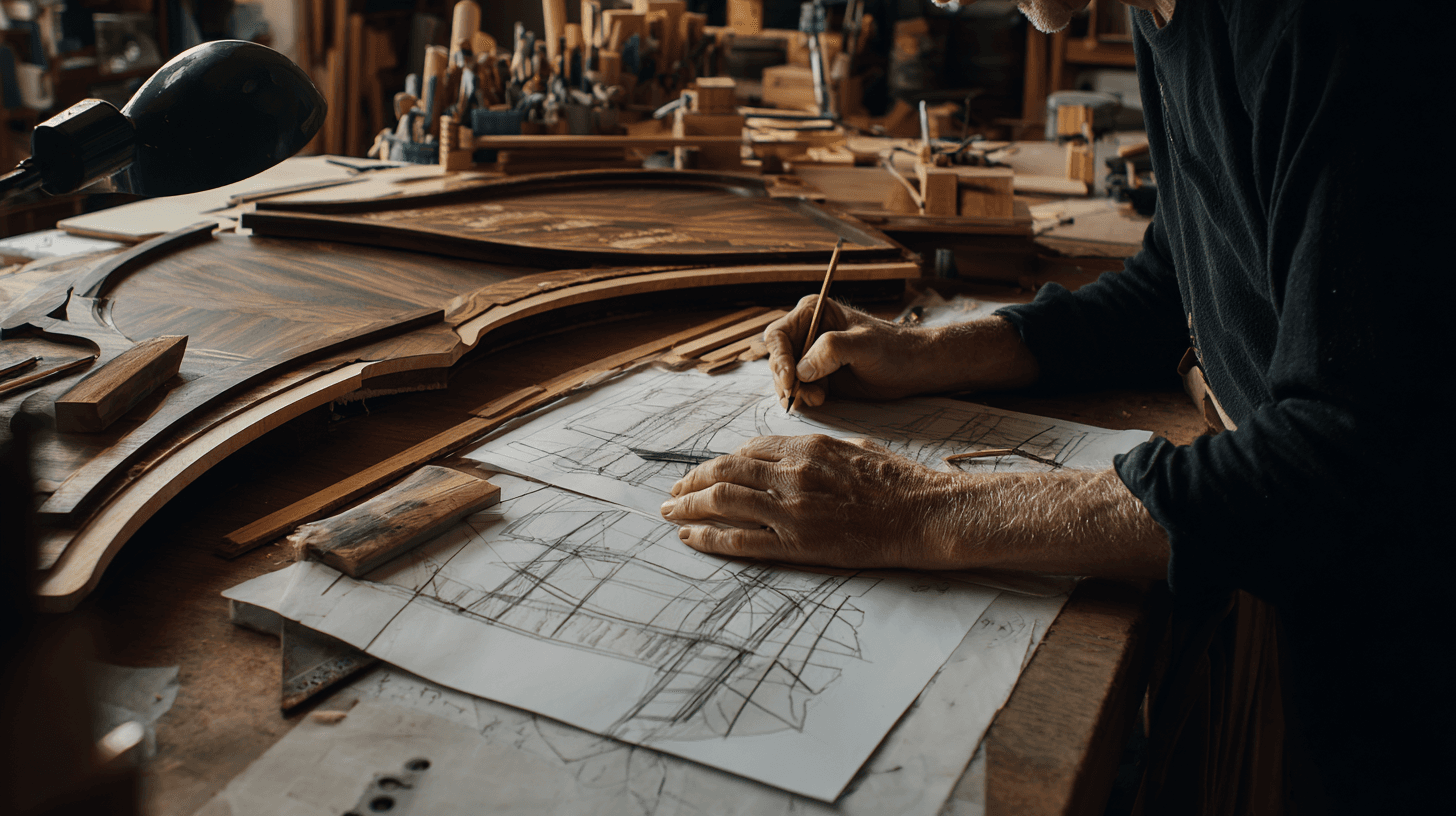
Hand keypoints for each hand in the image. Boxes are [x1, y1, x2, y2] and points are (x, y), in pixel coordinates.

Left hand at [660, 436, 1171, 578]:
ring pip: (722, 503)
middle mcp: (791, 473)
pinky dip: (710, 536)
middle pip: (723, 474)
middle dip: (690, 482)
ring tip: (667, 512)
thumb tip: (792, 454)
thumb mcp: (854, 448)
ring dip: (688, 507)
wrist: (926, 513)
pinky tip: (690, 537)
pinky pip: (742, 539)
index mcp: (805, 446)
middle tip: (671, 492)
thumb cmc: (898, 481)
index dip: (716, 462)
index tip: (701, 472)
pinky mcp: (799, 542)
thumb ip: (818, 450)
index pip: (745, 451)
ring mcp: (793, 509)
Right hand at [765, 296, 938, 408]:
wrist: (912, 368)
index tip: (790, 379)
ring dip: (795, 392)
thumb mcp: (864, 345)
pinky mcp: (818, 377)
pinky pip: (797, 390)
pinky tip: (819, 400)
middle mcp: (807, 332)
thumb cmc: (893, 348)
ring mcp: (811, 356)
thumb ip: (831, 351)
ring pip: (784, 378)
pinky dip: (802, 398)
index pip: (779, 335)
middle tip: (804, 395)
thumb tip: (800, 370)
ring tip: (818, 398)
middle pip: (777, 358)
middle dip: (786, 380)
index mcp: (814, 313)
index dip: (779, 358)